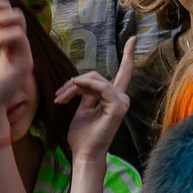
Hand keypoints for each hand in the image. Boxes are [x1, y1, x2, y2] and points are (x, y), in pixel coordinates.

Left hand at [52, 41, 135, 163]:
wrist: (84, 153)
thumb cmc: (82, 135)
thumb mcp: (82, 109)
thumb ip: (86, 94)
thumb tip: (81, 81)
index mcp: (115, 98)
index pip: (123, 73)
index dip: (128, 56)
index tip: (133, 39)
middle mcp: (121, 98)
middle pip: (96, 76)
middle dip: (75, 82)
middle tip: (58, 96)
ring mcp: (122, 102)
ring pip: (95, 80)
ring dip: (74, 87)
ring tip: (60, 99)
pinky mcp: (117, 107)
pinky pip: (100, 88)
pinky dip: (85, 86)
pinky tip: (73, 88)